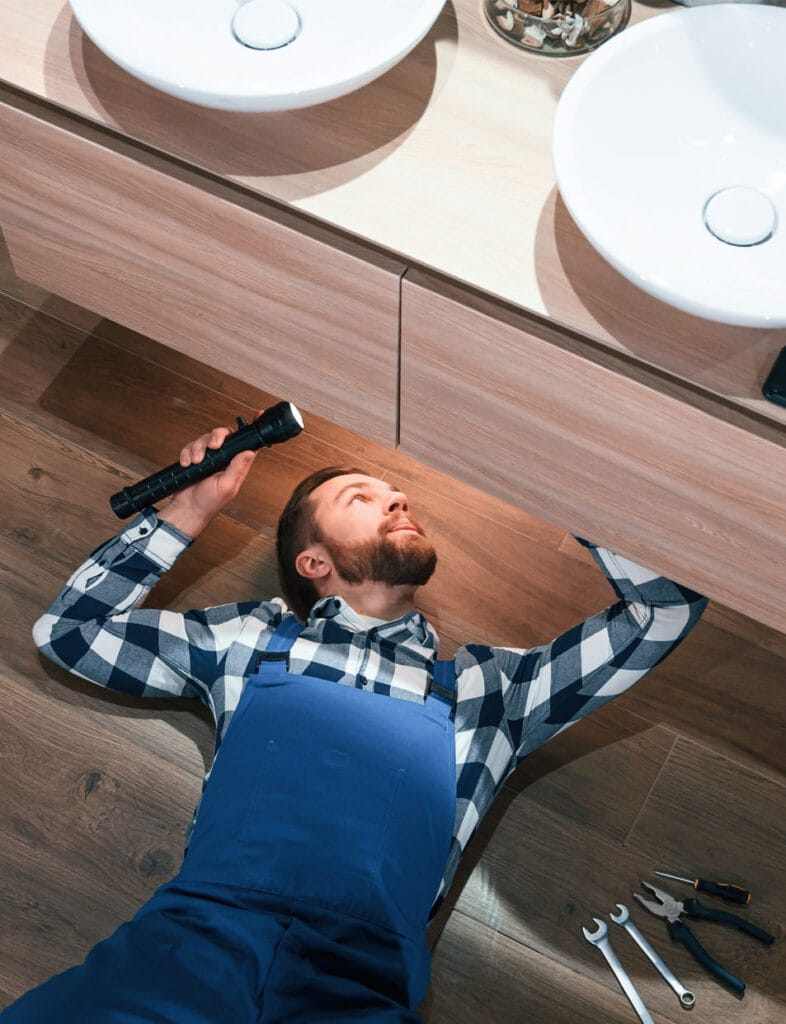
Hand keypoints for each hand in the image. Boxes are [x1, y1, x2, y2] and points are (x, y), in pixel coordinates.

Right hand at [157, 409, 264, 536]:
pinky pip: (190, 446)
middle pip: (224, 434)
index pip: (248, 443)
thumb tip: (251, 451)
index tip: (258, 415)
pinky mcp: (194, 457)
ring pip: (205, 438)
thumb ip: (238, 467)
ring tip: (196, 462)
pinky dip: (187, 453)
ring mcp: (209, 457)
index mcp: (237, 464)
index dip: (253, 429)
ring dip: (198, 448)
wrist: (188, 509)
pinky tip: (186, 463)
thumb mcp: (228, 486)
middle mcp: (224, 458)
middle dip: (216, 437)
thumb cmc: (209, 502)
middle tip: (213, 447)